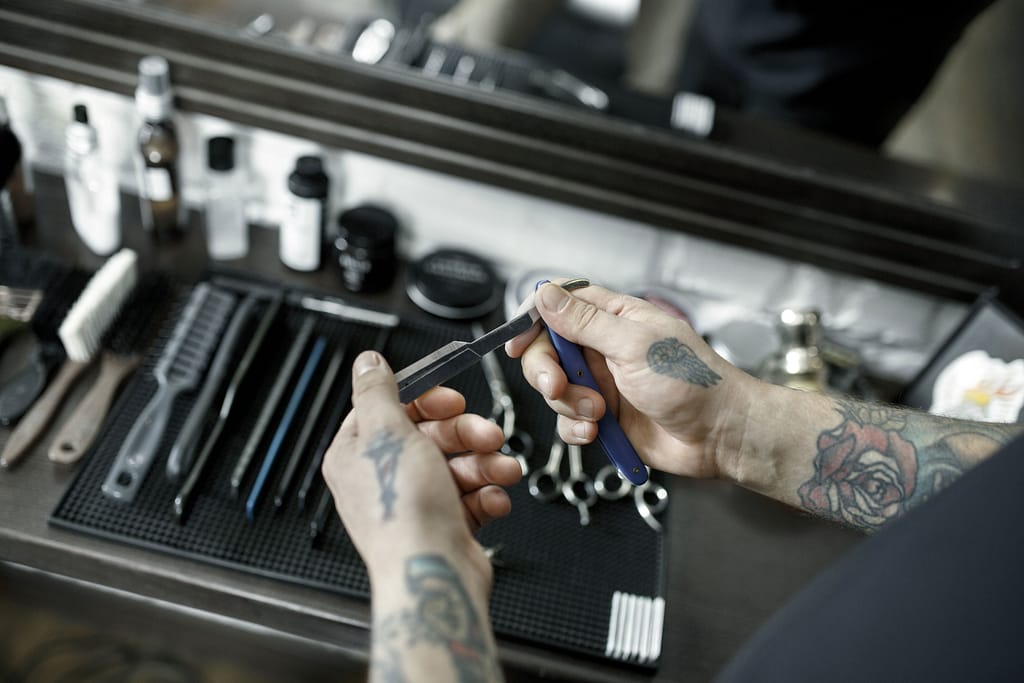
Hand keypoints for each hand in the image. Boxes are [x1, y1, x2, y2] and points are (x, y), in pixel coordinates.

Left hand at [322, 350, 521, 592]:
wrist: (432, 575)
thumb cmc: (403, 513)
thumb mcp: (387, 433)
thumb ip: (377, 392)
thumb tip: (366, 362)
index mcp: (358, 454)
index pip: (392, 409)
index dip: (426, 400)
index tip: (451, 399)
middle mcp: (383, 478)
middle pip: (432, 435)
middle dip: (467, 434)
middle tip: (487, 435)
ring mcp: (414, 502)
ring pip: (458, 465)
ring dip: (486, 465)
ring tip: (502, 470)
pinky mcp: (443, 524)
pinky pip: (471, 497)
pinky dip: (487, 495)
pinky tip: (492, 499)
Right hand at [506, 281, 756, 479]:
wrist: (720, 436)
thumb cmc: (693, 383)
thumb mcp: (634, 345)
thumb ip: (584, 322)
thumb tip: (546, 294)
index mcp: (614, 319)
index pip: (560, 305)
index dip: (532, 320)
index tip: (515, 340)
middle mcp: (605, 349)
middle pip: (547, 350)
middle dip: (546, 370)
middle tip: (558, 385)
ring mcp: (603, 384)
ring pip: (555, 390)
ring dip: (568, 404)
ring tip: (599, 414)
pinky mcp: (605, 418)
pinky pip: (569, 422)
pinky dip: (576, 429)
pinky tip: (597, 432)